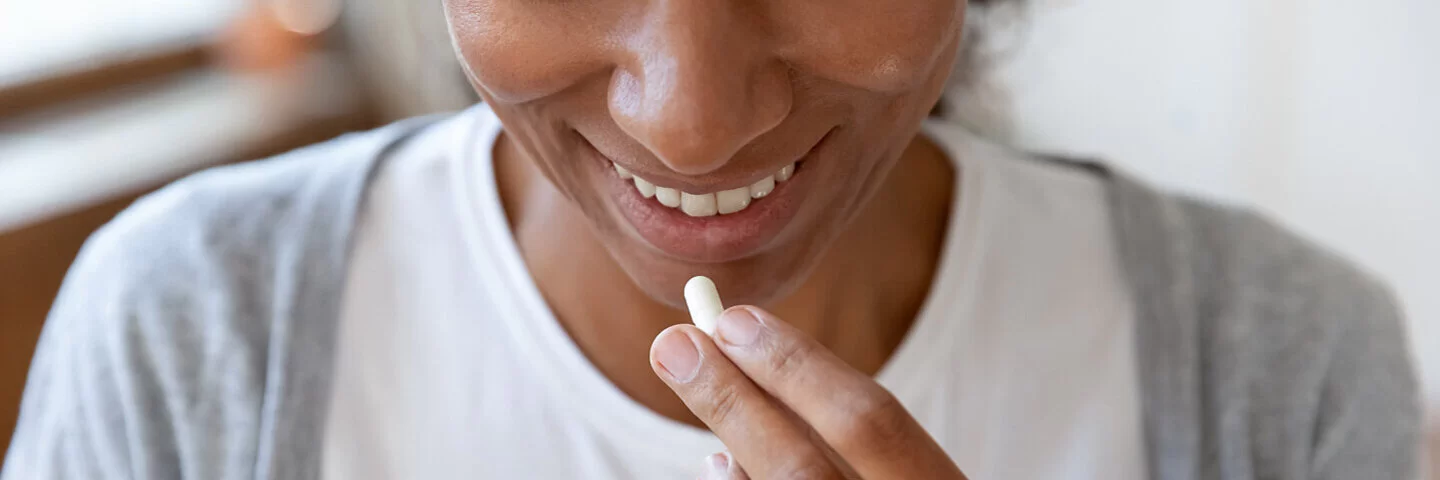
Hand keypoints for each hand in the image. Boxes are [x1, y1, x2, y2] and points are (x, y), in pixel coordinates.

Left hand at [649, 305, 967, 479]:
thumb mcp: (900, 468)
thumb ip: (849, 430)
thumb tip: (743, 350)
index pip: (871, 421)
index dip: (798, 367)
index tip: (733, 320)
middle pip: (802, 471)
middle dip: (733, 402)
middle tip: (674, 345)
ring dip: (733, 451)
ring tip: (704, 413)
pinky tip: (724, 470)